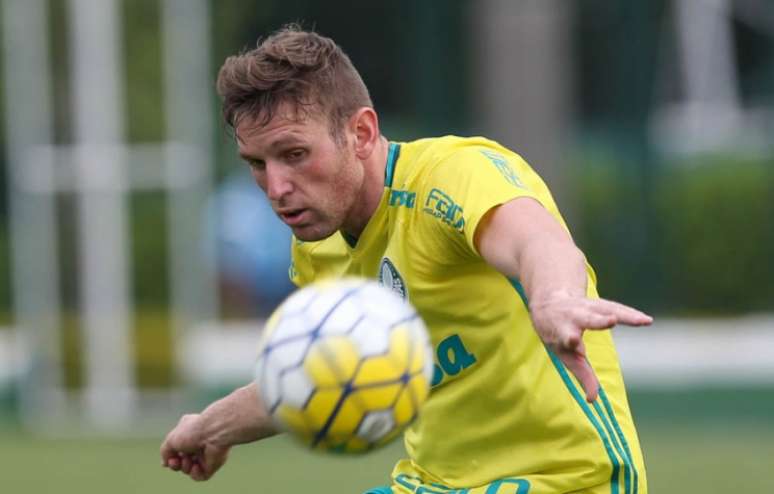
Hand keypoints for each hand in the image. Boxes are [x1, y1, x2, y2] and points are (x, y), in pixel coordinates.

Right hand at [160, 413, 230, 481]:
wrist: (214, 433)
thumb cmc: (193, 432)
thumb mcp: (171, 440)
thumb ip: (165, 451)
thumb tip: (165, 463)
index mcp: (189, 432)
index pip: (178, 448)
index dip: (171, 456)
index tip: (168, 459)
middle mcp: (198, 443)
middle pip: (182, 460)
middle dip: (176, 464)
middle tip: (175, 462)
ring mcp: (206, 454)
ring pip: (189, 469)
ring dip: (185, 467)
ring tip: (189, 460)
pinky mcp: (213, 464)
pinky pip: (201, 475)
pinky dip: (195, 474)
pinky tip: (196, 466)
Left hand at [530, 292, 651, 401]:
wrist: (549, 304)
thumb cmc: (558, 336)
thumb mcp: (565, 355)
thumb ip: (582, 375)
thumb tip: (592, 400)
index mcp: (562, 332)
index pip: (567, 337)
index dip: (570, 339)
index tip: (574, 341)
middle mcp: (575, 317)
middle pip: (587, 318)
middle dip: (598, 320)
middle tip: (611, 320)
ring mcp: (587, 307)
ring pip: (606, 310)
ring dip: (624, 314)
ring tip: (642, 321)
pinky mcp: (599, 303)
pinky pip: (617, 308)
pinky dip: (632, 315)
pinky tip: (646, 321)